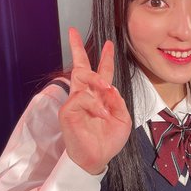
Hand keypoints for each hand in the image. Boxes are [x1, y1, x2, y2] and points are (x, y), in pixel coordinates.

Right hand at [59, 28, 131, 173]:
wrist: (97, 158)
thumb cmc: (108, 140)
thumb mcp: (123, 119)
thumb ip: (118, 102)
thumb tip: (110, 88)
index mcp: (100, 97)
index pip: (101, 72)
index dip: (104, 58)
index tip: (108, 43)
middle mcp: (86, 96)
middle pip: (80, 67)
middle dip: (76, 48)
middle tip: (73, 32)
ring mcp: (75, 102)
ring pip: (82, 79)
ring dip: (97, 81)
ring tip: (106, 92)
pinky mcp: (68, 111)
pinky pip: (82, 99)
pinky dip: (95, 106)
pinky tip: (101, 115)